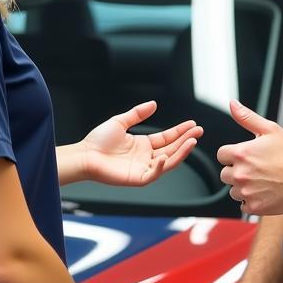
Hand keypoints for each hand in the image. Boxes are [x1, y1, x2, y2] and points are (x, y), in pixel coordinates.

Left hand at [81, 101, 202, 187]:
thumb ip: (137, 113)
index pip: (167, 138)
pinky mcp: (137, 179)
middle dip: (186, 140)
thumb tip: (154, 104)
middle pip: (171, 149)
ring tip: (191, 142)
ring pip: (168, 162)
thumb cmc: (98, 141)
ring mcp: (143, 168)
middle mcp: (146, 157)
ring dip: (180, 153)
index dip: (180, 131)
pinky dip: (161, 167)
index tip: (192, 124)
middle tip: (198, 131)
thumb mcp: (120, 122)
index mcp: (143, 145)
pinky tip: (165, 156)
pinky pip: (153, 174)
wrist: (84, 155)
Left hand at [217, 100, 282, 214]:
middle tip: (256, 169)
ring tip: (262, 181)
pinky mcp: (255, 207)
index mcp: (241, 154)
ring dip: (243, 187)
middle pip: (225, 174)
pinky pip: (243, 205)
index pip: (221, 155)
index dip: (232, 155)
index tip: (246, 157)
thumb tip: (232, 103)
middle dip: (236, 171)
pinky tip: (265, 192)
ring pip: (233, 191)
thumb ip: (247, 117)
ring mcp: (247, 192)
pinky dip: (251, 200)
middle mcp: (240, 174)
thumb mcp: (270, 129)